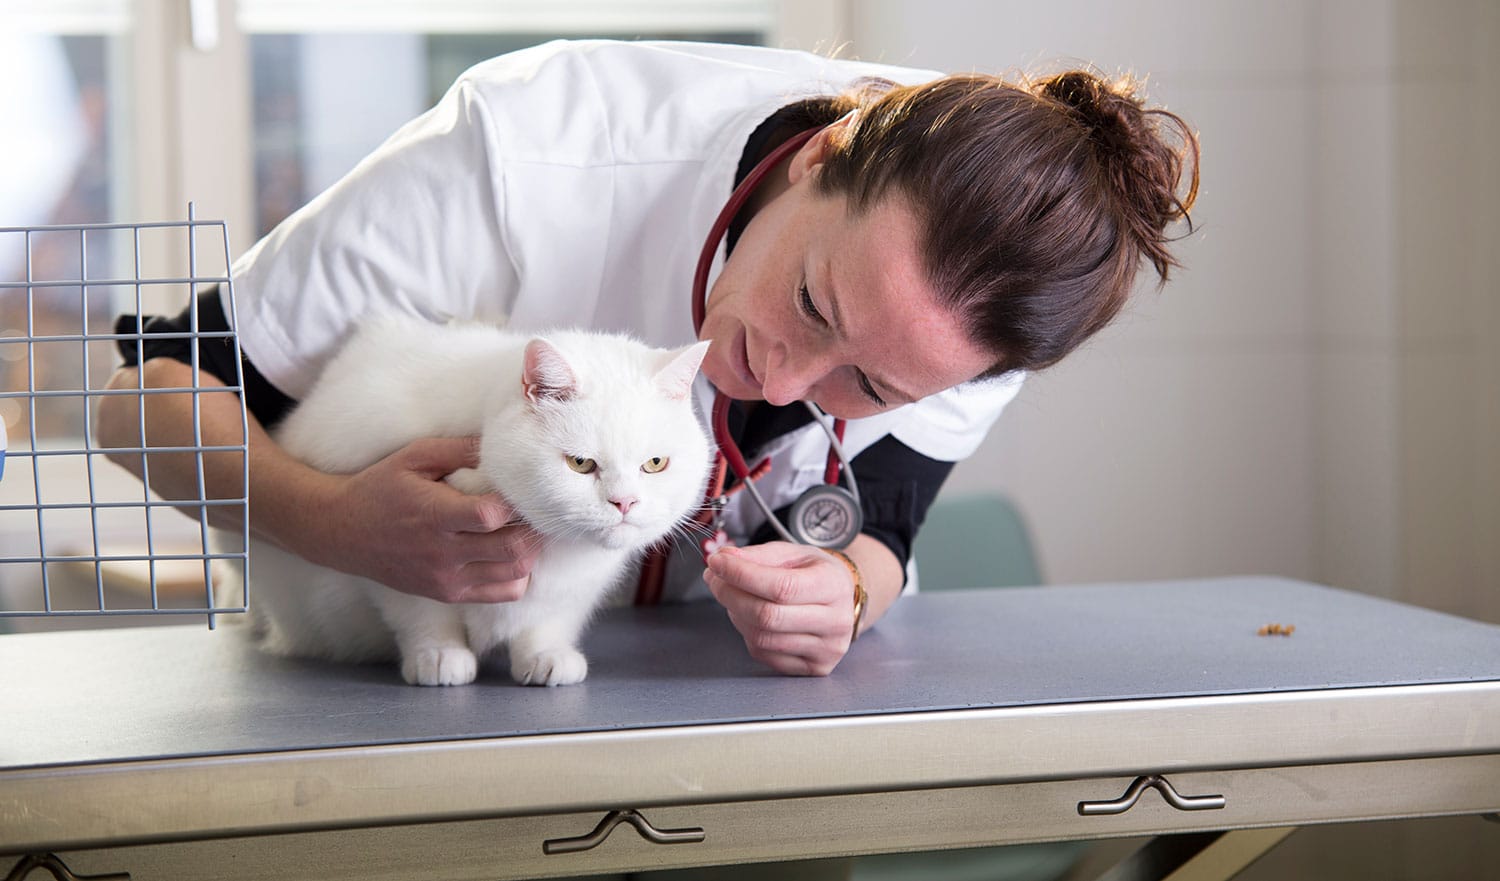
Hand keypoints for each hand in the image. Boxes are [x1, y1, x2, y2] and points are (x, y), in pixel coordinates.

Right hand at [317, 436, 542, 602]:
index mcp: (434, 515)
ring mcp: (446, 579)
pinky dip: (517, 576)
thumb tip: (501, 445)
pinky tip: (510, 554)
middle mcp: (442, 553)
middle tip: (538, 510)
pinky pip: (500, 594)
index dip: (516, 504)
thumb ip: (458, 449)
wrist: (341, 532)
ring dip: (530, 552)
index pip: (491, 516)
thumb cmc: (379, 488)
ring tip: (527, 530)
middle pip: (512, 550)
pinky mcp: (448, 594)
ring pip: (514, 575)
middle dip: (534, 528)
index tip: (521, 489)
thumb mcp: (413, 457)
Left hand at [704, 542, 857, 675]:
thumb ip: (758, 556)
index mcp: (833, 586)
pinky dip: (748, 634)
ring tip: (734, 596)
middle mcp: (835, 621)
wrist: (843, 601)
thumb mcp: (794, 553)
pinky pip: (764, 654)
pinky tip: (751, 618)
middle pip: (767, 616)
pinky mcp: (813, 667)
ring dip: (735, 614)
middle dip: (730, 594)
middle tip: (715, 579)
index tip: (717, 562)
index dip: (741, 575)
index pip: (781, 587)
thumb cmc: (816, 575)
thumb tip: (724, 558)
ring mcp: (826, 649)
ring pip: (761, 638)